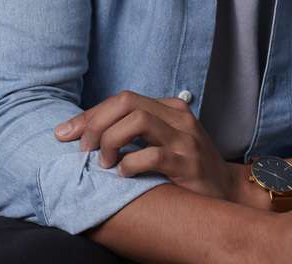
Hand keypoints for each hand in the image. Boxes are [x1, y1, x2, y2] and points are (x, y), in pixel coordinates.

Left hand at [54, 91, 234, 200]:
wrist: (227, 192)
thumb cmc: (186, 169)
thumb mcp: (161, 143)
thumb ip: (133, 133)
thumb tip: (86, 133)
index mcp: (169, 108)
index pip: (121, 99)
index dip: (89, 115)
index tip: (64, 134)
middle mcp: (178, 118)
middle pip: (126, 102)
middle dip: (95, 124)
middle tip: (83, 150)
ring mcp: (186, 139)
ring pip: (137, 121)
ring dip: (110, 141)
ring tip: (104, 163)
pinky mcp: (189, 164)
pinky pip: (152, 155)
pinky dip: (130, 164)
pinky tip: (123, 175)